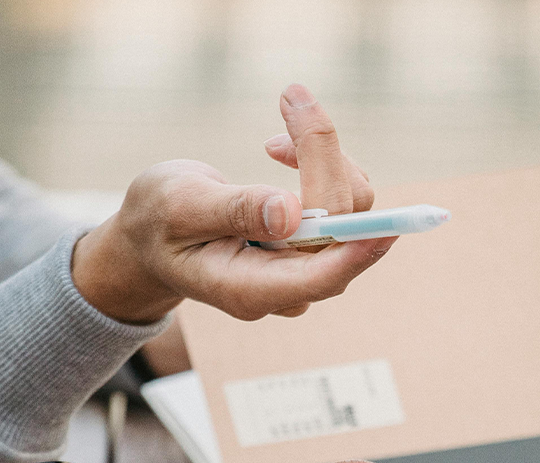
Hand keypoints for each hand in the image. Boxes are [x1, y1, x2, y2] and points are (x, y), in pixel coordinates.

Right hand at [71, 83, 393, 324]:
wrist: (152, 236)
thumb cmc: (157, 222)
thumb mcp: (179, 207)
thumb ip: (233, 211)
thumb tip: (289, 214)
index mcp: (249, 289)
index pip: (319, 277)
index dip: (355, 251)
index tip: (387, 228)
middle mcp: (287, 287)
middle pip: (340, 229)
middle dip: (323, 157)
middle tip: (291, 96)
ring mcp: (304, 268)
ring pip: (350, 211)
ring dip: (321, 155)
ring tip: (277, 126)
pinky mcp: (315, 245)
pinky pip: (343, 203)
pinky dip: (321, 162)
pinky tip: (282, 149)